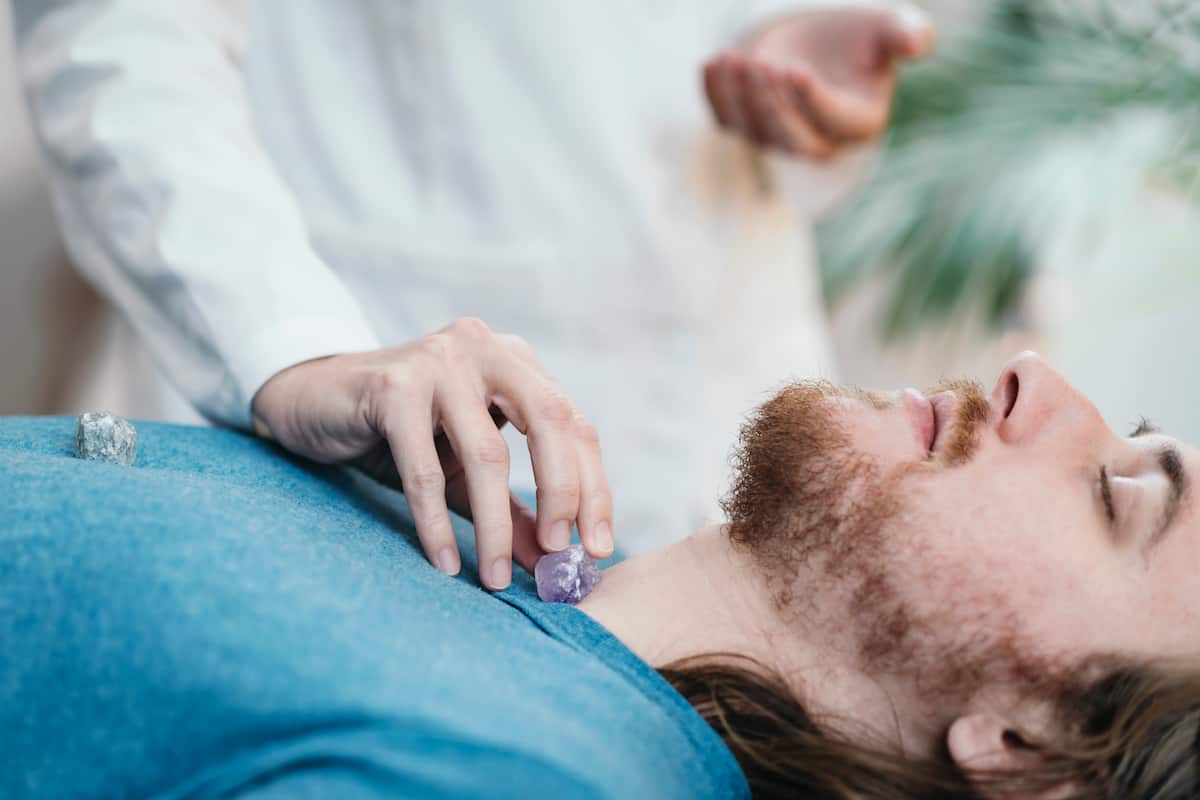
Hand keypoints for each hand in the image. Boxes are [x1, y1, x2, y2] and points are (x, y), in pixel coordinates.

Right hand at [251, 318, 614, 589]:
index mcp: (516, 363)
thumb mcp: (465, 473)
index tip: (597, 550)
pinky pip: (425, 467)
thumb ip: (513, 510)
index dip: (593, 488)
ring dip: (497, 525)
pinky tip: (446, 562)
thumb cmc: (399, 434)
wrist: (311, 401)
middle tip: (561, 555)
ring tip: (498, 578)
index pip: (575, 425)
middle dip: (563, 494)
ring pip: (487, 453)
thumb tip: (552, 562)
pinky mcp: (391, 387)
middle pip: (550, 422)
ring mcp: (439, 361)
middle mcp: (485, 349)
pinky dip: (436, 522)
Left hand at [703, 4, 934, 158]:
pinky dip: (715, 94)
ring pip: (755, 131)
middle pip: (793, 139)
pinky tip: (714, 62)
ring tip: (734, 57)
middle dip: (773, 104)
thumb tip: (918, 42)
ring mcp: (777, 137)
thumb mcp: (885, 29)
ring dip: (741, 97)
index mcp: (858, 122)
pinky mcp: (745, 124)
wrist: (815, 37)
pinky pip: (726, 118)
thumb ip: (905, 35)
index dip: (812, 101)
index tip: (793, 69)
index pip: (833, 122)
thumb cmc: (857, 37)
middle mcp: (818, 140)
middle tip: (760, 63)